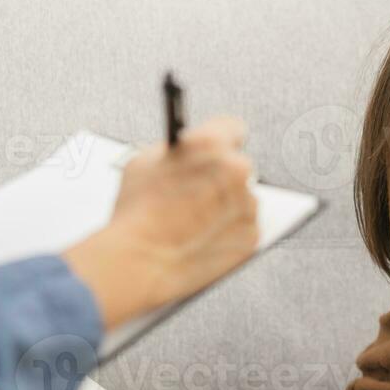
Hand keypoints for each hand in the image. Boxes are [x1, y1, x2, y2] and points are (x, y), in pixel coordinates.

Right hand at [62, 117, 259, 330]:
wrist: (140, 261)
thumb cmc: (137, 213)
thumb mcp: (144, 162)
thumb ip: (176, 152)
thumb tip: (187, 151)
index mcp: (211, 144)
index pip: (232, 128)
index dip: (221, 139)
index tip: (218, 147)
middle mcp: (237, 170)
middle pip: (237, 166)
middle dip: (220, 177)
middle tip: (197, 191)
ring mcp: (248, 204)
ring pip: (242, 199)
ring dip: (226, 207)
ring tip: (195, 220)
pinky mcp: (252, 235)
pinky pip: (244, 228)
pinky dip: (229, 232)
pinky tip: (204, 237)